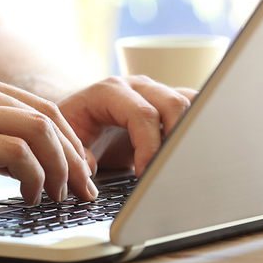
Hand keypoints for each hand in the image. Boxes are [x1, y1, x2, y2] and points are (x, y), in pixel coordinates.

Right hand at [0, 75, 95, 208]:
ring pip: (38, 131)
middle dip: (73, 157)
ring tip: (59, 195)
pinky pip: (16, 153)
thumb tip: (40, 167)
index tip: (81, 171)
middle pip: (49, 119)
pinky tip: (30, 196)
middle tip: (83, 189)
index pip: (45, 111)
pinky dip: (34, 177)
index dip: (70, 142)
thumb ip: (2, 146)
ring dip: (58, 168)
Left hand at [57, 75, 196, 176]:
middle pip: (173, 104)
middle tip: (167, 171)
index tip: (144, 174)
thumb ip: (75, 155)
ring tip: (180, 162)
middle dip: (176, 140)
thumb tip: (89, 168)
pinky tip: (190, 152)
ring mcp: (154, 93)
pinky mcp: (166, 105)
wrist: (77, 118)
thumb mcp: (64, 141)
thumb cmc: (71, 127)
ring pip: (190, 103)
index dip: (148, 146)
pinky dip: (197, 128)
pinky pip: (193, 107)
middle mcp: (136, 87)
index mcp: (109, 92)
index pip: (142, 114)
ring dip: (191, 132)